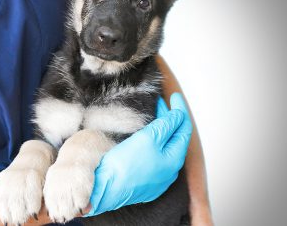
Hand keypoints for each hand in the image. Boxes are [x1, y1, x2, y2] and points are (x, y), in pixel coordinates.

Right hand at [85, 93, 192, 215]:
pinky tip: (145, 136)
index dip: (179, 111)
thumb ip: (167, 125)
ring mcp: (157, 179)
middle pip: (174, 139)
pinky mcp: (144, 182)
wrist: (103, 189)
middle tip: (161, 103)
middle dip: (169, 119)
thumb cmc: (125, 165)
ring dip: (161, 131)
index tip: (174, 96)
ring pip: (164, 149)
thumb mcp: (149, 138)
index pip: (183, 129)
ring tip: (154, 116)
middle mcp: (169, 171)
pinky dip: (153, 143)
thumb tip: (178, 116)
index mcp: (174, 160)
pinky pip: (154, 158)